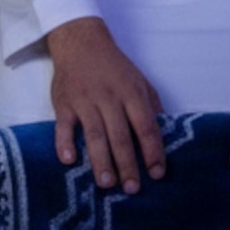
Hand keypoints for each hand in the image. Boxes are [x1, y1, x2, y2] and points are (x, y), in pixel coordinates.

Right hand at [47, 16, 166, 194]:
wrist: (80, 41)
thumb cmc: (114, 66)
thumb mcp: (140, 81)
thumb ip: (152, 106)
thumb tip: (165, 134)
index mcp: (131, 93)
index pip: (146, 126)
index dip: (153, 151)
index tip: (157, 173)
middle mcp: (109, 97)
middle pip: (120, 135)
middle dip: (127, 164)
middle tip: (132, 189)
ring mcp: (85, 100)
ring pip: (94, 134)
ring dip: (101, 160)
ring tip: (106, 183)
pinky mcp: (64, 103)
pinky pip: (63, 125)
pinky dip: (64, 142)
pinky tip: (68, 160)